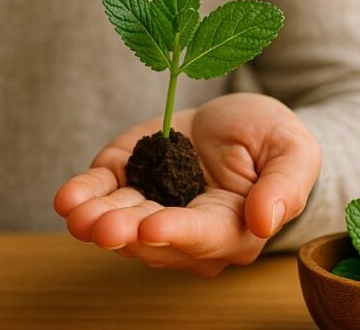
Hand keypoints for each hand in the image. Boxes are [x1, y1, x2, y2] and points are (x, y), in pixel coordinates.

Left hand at [54, 93, 318, 275]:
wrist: (240, 123)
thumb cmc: (274, 140)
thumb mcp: (293, 151)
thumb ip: (284, 187)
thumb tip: (266, 222)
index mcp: (233, 229)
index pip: (202, 235)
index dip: (176, 232)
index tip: (151, 227)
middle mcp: (187, 230)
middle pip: (152, 237)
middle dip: (124, 230)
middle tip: (100, 227)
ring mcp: (152, 208)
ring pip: (120, 221)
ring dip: (95, 218)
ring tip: (76, 214)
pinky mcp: (127, 183)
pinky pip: (101, 194)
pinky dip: (82, 196)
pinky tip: (66, 199)